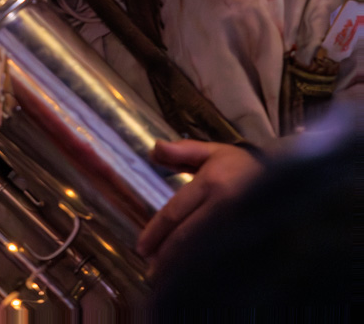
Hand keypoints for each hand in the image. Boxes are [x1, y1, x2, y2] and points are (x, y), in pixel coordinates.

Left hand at [137, 139, 262, 272]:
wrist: (287, 178)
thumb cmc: (242, 166)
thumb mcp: (213, 152)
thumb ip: (182, 152)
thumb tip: (153, 149)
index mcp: (210, 182)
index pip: (175, 211)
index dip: (156, 232)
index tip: (142, 248)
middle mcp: (223, 205)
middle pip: (187, 236)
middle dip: (166, 255)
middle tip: (151, 270)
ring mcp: (238, 225)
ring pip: (203, 251)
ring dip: (182, 267)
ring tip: (166, 279)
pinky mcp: (251, 238)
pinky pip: (223, 259)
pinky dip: (205, 269)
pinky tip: (193, 278)